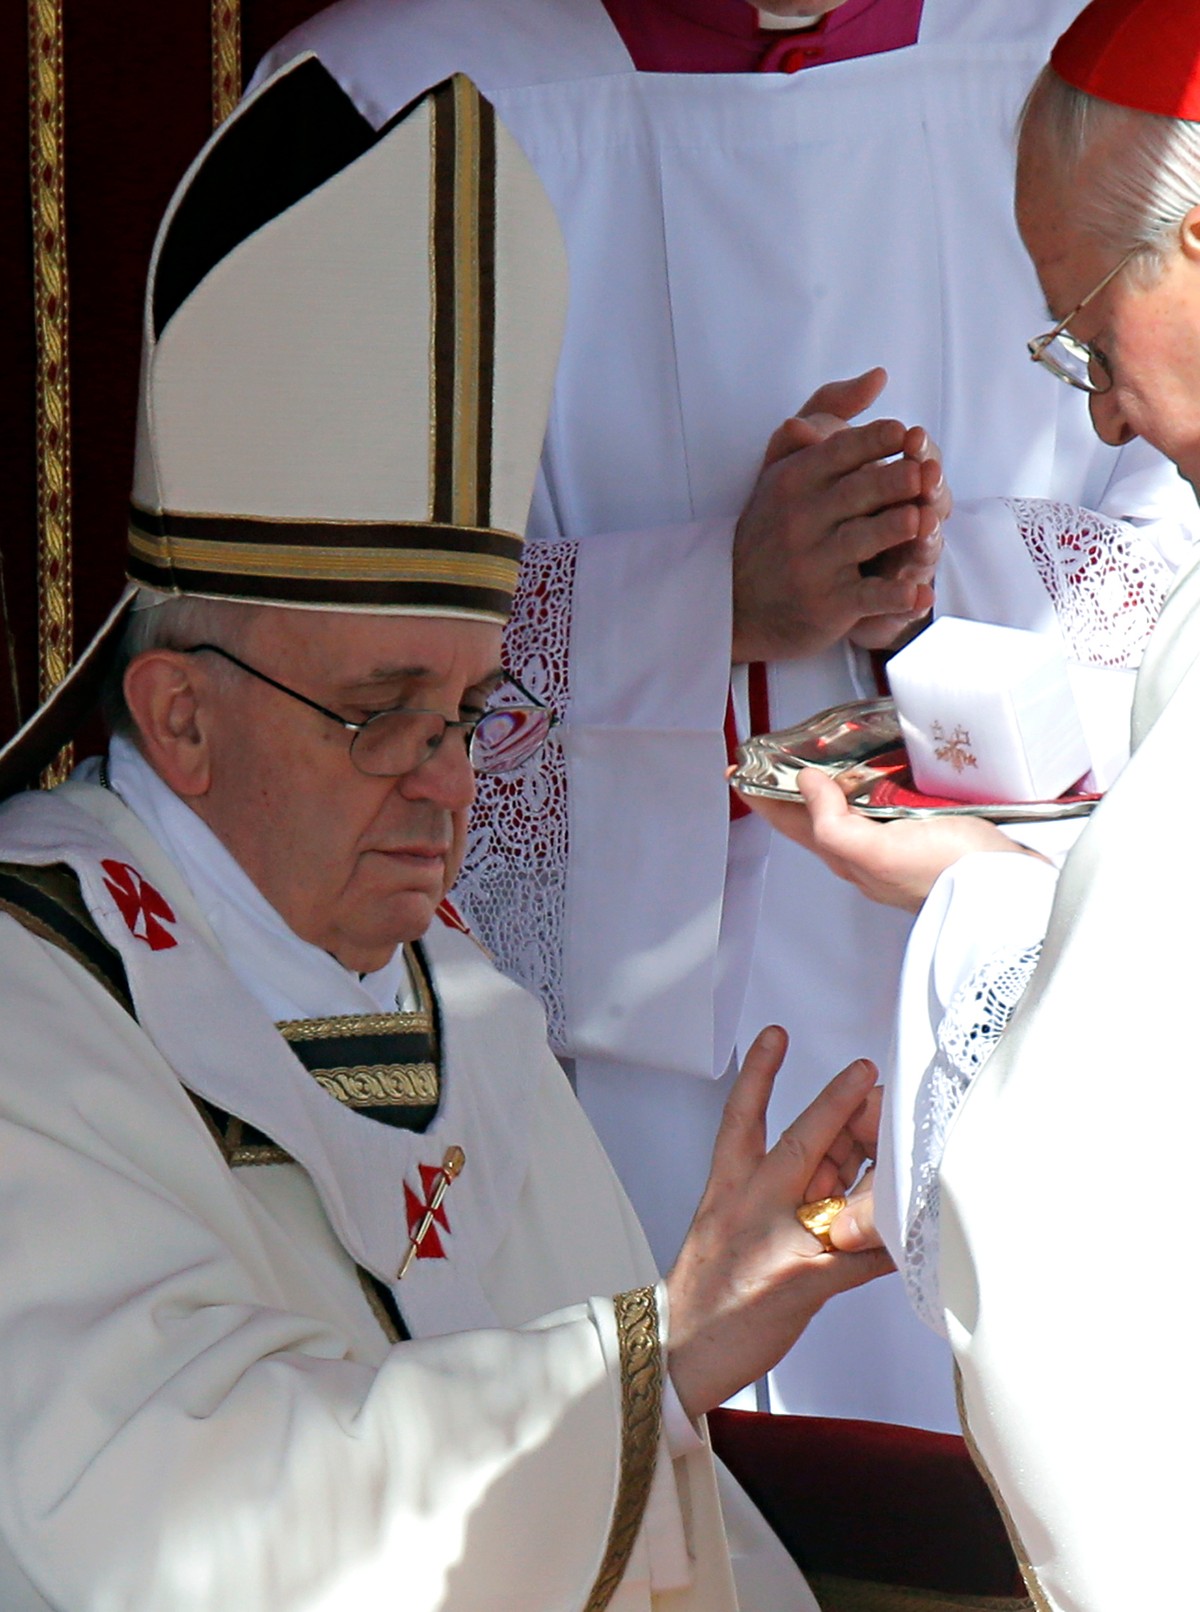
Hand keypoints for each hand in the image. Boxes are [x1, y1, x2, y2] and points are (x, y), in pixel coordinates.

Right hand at [665, 1027, 891, 1420]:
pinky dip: (890, 1248)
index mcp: (728, 1186)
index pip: (742, 1117)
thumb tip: (837, 1166)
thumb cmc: (707, 1287)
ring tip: (909, 1144)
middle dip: (839, 1105)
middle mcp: (751, 1205)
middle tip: (867, 1073)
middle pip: (802, 1142)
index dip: (759, 1073)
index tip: (775, 1034)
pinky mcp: (801, 1283)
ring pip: (839, 1195)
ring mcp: (777, 1243)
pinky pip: (860, 1260)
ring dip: (879, 1168)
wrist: (679, 1349)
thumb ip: (779, 1191)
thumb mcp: (728, 1223)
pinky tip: (916, 1235)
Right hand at [733, 371, 947, 661]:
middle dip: (891, 482)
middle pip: (856, 493)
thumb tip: (879, 376)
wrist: (737, 601)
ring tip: (924, 522)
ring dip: (894, 531)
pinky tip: (921, 596)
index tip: (906, 433)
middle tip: (924, 473)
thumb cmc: (774, 523)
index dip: (875, 441)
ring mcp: (814, 564)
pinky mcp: (828, 605)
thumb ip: (828, 413)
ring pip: (862, 541)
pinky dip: (894, 598)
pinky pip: (867, 598)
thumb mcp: (787, 464)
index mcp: (795, 479)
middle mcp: (801, 519)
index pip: (839, 452)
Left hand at [737, 765, 1043, 911]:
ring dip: (835, 786)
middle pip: (819, 817)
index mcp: (850, 858)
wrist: (1016, 897)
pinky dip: (879, 787)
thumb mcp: (879, 852)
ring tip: (823, 756)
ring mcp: (902, 847)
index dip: (763, 796)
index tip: (738, 769)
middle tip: (776, 755)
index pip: (792, 822)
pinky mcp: (934, 835)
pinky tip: (889, 773)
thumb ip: (834, 824)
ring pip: (855, 811)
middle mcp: (871, 855)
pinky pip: (892, 808)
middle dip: (795, 788)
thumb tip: (805, 784)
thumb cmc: (952, 877)